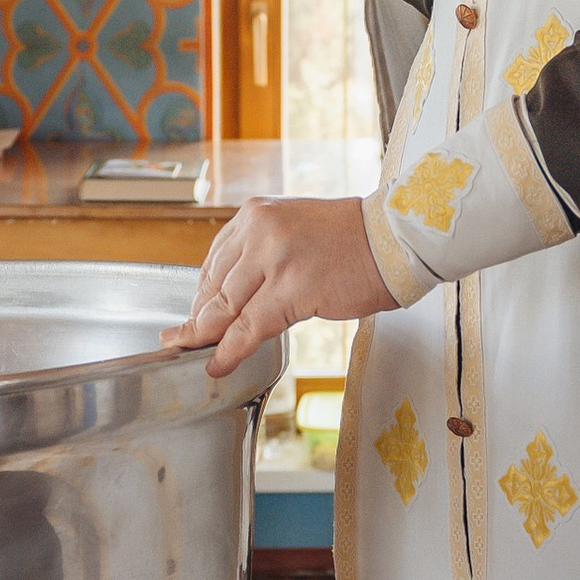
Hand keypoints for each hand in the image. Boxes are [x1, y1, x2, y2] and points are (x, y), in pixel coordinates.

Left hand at [162, 199, 396, 379]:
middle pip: (214, 287)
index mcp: (256, 215)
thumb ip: (259, 256)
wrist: (394, 239)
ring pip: (226, 308)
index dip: (200, 297)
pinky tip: (219, 364)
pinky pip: (249, 327)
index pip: (213, 262)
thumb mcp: (292, 230)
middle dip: (199, 321)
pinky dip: (230, 350)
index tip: (193, 319)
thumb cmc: (351, 240)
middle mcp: (260, 231)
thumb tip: (230, 298)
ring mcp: (275, 259)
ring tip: (199, 355)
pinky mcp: (293, 289)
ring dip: (210, 337)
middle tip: (185, 343)